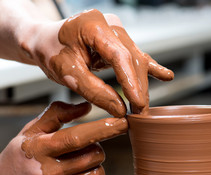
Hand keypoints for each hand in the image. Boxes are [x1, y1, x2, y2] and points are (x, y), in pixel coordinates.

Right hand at [0, 101, 126, 174]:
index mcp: (38, 149)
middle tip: (86, 149)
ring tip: (77, 165)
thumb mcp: (29, 133)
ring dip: (93, 167)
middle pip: (94, 156)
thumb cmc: (15, 161)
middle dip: (97, 149)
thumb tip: (86, 107)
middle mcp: (46, 172)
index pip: (77, 137)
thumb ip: (56, 115)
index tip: (122, 122)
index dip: (102, 129)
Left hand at [26, 9, 173, 116]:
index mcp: (93, 26)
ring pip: (136, 59)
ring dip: (141, 84)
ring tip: (143, 106)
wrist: (44, 40)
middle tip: (140, 113)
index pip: (119, 56)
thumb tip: (120, 109)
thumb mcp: (68, 74)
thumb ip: (95, 91)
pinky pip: (136, 55)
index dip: (130, 82)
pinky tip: (166, 76)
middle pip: (132, 58)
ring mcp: (115, 30)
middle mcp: (109, 24)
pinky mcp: (118, 40)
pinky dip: (148, 68)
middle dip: (138, 87)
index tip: (137, 103)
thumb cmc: (51, 52)